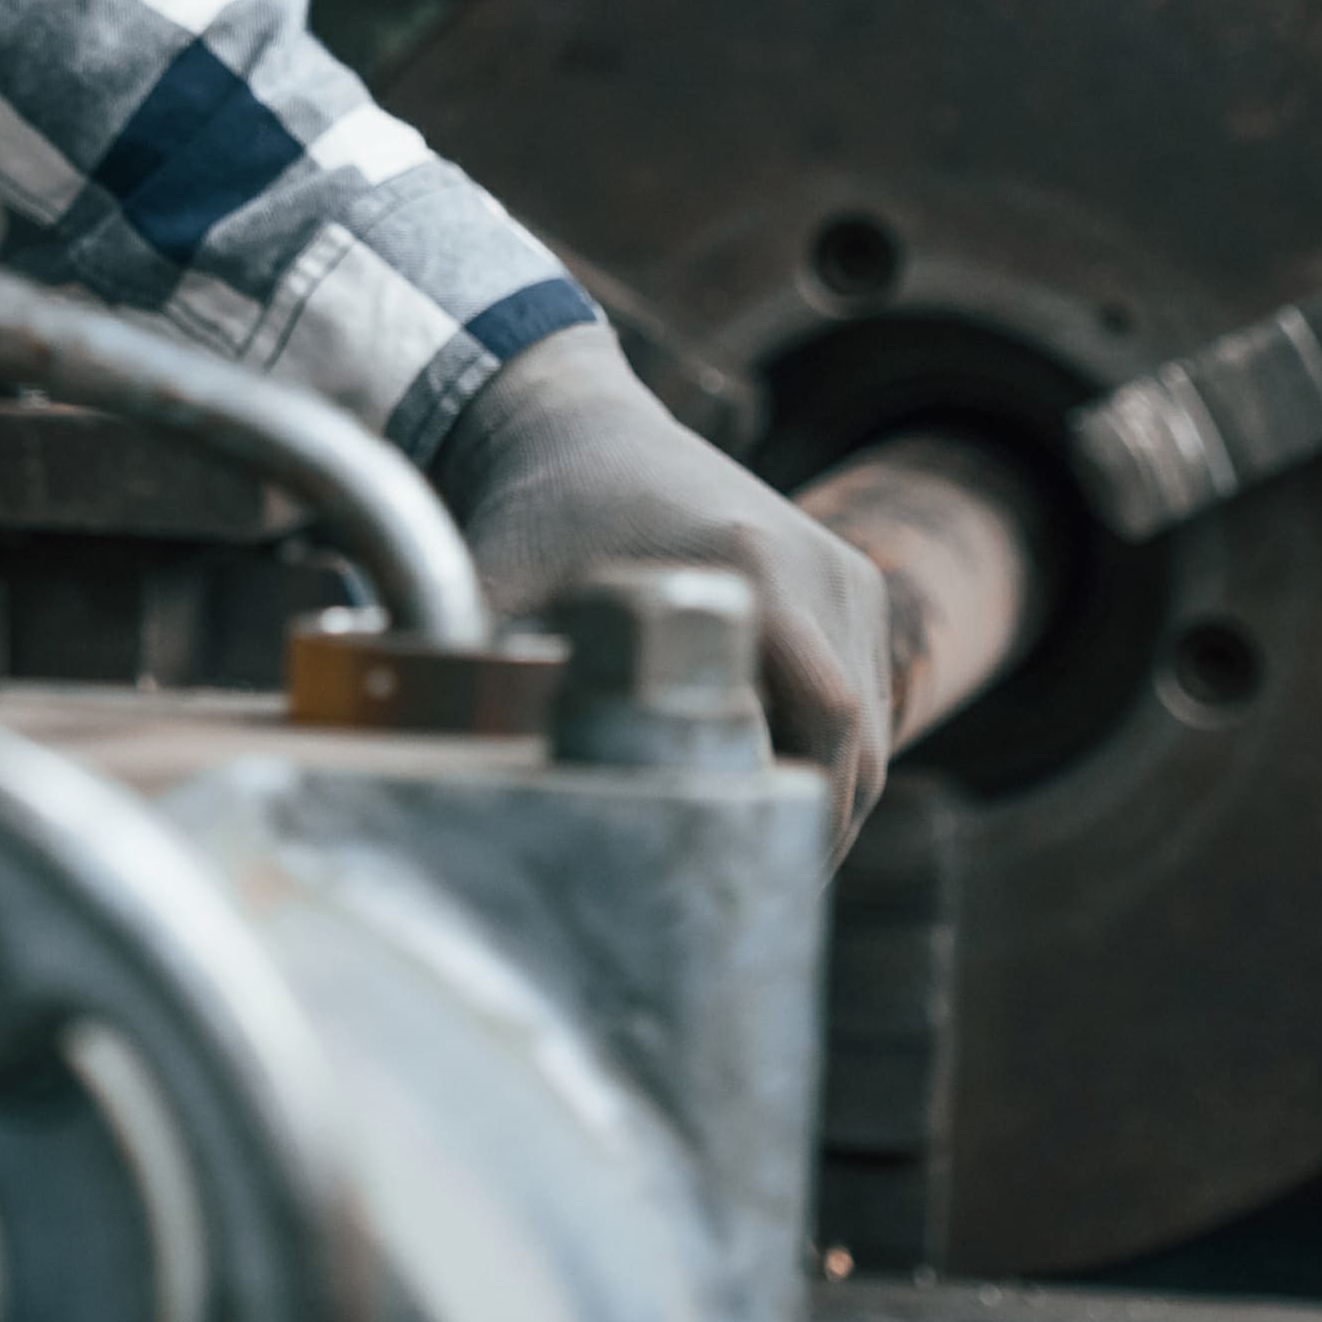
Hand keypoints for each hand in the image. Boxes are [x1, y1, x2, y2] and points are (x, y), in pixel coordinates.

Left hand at [436, 326, 901, 840]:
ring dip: (830, 795)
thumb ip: (478, 681)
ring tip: (766, 861)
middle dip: (820, 826)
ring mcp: (845, 571)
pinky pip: (863, 691)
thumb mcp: (497, 592)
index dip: (811, 820)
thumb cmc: (534, 520)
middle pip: (860, 738)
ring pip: (871, 723)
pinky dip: (832, 752)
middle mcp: (818, 566)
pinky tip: (775, 799)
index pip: (829, 724)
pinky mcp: (851, 581)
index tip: (763, 883)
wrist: (581, 426)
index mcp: (750, 567)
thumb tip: (450, 779)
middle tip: (759, 896)